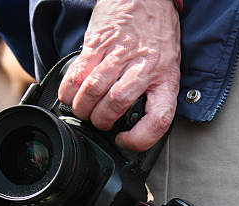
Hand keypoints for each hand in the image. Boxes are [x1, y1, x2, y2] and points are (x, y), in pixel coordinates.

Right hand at [58, 0, 180, 151]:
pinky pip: (78, 71)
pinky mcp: (99, 42)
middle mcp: (144, 66)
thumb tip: (136, 122)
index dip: (141, 138)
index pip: (159, 117)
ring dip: (83, 107)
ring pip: (94, 89)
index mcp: (166, 77)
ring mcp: (120, 53)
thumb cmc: (158, 33)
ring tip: (82, 111)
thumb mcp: (170, 65)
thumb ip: (155, 91)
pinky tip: (69, 95)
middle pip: (116, 103)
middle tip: (99, 123)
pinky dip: (69, 89)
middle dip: (101, 121)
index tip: (126, 140)